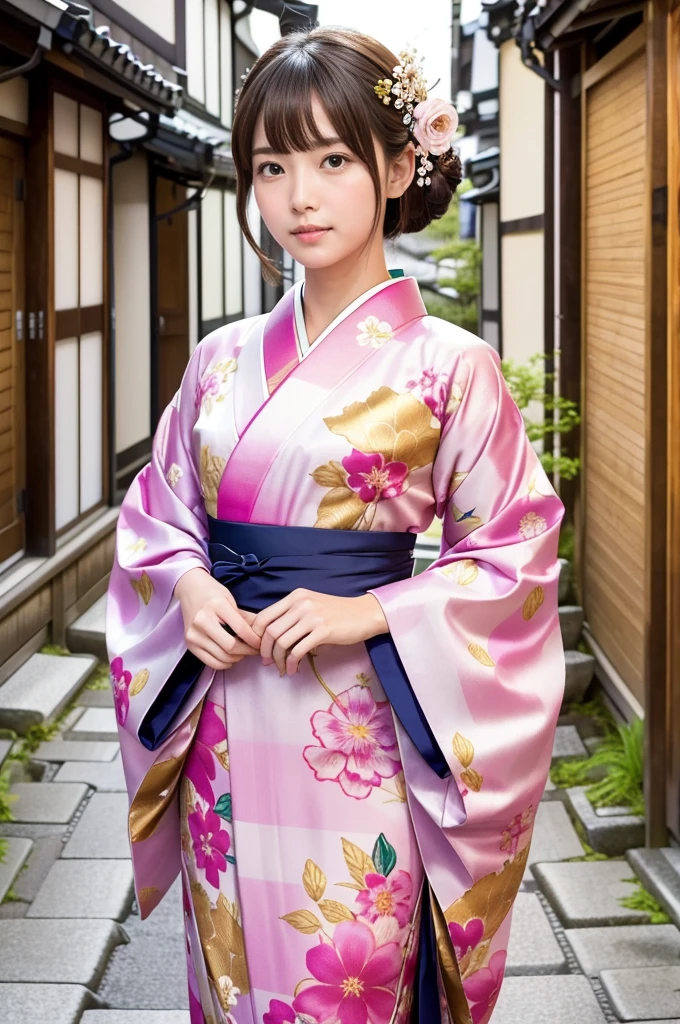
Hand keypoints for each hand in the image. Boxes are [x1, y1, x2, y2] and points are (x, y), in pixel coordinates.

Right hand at [174, 567, 260, 670]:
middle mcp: (202, 621)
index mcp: (217, 605)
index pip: (241, 629)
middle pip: (231, 647)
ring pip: (222, 657)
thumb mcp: (230, 598)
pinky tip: (230, 657)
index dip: (254, 640)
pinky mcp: (190, 645)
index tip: (261, 643)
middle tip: (255, 650)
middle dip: (247, 651)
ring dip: (237, 658)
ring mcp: (194, 634)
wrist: (190, 589)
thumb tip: (261, 635)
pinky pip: (211, 662)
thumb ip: (244, 617)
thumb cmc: (213, 593)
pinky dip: (224, 663)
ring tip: (243, 652)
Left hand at [251, 590, 387, 675]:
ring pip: (282, 642)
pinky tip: (294, 669)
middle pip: (270, 631)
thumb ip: (292, 615)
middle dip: (265, 651)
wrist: (364, 613)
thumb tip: (270, 637)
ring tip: (282, 668)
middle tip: (268, 662)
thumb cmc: (337, 613)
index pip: (264, 616)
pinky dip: (292, 663)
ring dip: (279, 660)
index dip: (256, 636)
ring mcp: (312, 617)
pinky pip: (298, 651)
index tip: (259, 649)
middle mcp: (301, 604)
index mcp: (295, 597)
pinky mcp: (323, 631)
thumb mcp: (311, 606)